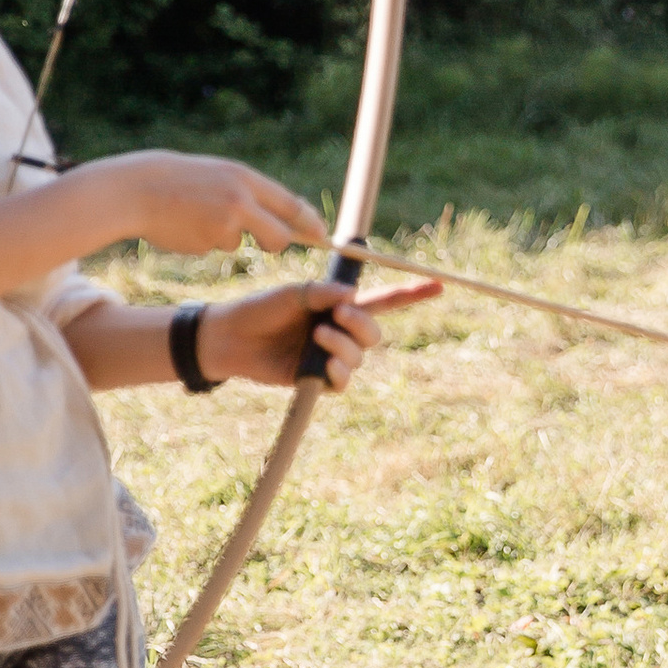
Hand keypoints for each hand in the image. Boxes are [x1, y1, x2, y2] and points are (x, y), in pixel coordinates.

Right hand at [115, 153, 330, 259]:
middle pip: (279, 236)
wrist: (136, 189)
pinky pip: (215, 248)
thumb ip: (246, 192)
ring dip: (226, 237)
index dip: (309, 222)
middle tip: (267, 242)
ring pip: (239, 243)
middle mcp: (241, 199)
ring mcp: (225, 222)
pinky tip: (184, 226)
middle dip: (277, 243)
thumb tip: (282, 216)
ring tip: (198, 217)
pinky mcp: (207, 242)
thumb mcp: (217, 175)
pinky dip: (204, 242)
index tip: (322, 234)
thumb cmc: (178, 181)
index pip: (289, 203)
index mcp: (244, 177)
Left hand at [194, 273, 439, 392]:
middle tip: (337, 314)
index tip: (438, 285)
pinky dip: (338, 371)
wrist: (230, 338)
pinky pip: (342, 381)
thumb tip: (353, 298)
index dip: (410, 294)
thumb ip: (323, 293)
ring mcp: (329, 356)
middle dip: (362, 323)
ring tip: (318, 336)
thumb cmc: (260, 310)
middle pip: (374, 332)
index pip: (381, 301)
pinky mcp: (316, 379)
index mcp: (337, 306)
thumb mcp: (293, 293)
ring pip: (359, 356)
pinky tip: (323, 362)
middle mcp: (338, 331)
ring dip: (343, 345)